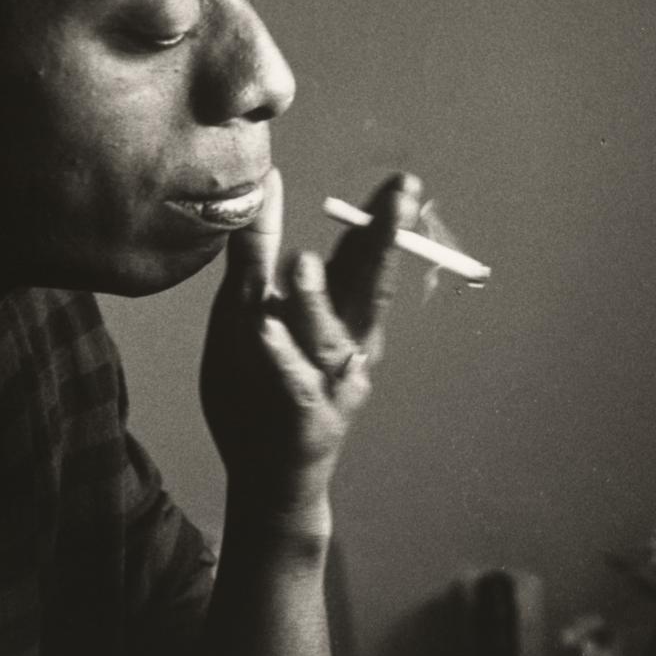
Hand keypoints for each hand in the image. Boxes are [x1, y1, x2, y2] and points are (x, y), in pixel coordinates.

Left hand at [200, 168, 421, 523]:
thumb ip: (259, 250)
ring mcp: (330, 384)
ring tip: (302, 260)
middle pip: (371, 289)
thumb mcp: (250, 307)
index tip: (405, 184)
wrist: (264, 474)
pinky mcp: (305, 419)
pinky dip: (283, 358)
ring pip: (328, 336)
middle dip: (386, 244)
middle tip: (401, 202)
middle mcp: (349, 346)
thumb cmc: (261, 385)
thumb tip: (269, 181)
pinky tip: (266, 330)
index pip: (366, 260)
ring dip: (316, 300)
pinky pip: (293, 383)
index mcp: (341, 316)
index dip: (386, 223)